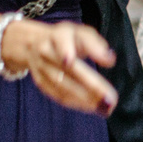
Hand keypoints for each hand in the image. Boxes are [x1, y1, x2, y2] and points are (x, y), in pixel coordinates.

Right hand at [0, 14, 116, 113]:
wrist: (33, 43)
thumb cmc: (67, 39)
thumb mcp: (81, 33)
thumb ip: (95, 44)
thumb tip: (109, 59)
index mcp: (59, 36)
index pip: (62, 42)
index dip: (65, 50)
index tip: (70, 60)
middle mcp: (46, 51)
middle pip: (67, 69)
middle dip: (89, 85)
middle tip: (109, 99)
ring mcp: (41, 68)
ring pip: (62, 86)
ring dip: (84, 99)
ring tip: (104, 107)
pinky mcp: (41, 82)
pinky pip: (58, 95)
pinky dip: (76, 103)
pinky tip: (91, 107)